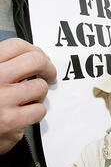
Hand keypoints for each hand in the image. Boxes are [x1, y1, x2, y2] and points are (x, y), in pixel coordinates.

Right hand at [0, 38, 56, 154]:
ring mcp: (2, 99)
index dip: (35, 51)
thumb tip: (29, 55)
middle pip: (36, 61)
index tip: (40, 58)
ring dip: (39, 94)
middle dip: (48, 68)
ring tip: (28, 100)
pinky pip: (39, 110)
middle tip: (50, 75)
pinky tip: (24, 114)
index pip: (17, 46)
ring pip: (40, 87)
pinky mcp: (11, 121)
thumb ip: (1, 66)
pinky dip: (35, 113)